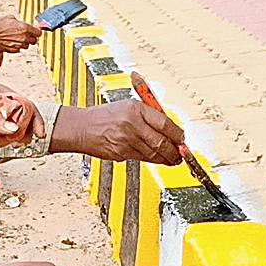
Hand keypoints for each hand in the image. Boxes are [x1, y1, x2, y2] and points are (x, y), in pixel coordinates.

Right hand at [0, 16, 41, 52]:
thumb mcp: (9, 18)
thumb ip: (19, 21)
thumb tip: (21, 23)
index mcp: (24, 28)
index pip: (38, 32)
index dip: (36, 31)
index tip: (35, 31)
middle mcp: (23, 37)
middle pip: (34, 41)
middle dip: (31, 37)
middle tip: (26, 34)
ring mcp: (19, 45)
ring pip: (27, 46)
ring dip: (24, 42)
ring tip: (16, 38)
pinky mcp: (14, 50)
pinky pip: (19, 49)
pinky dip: (17, 46)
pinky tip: (11, 42)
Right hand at [52, 100, 185, 164]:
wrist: (82, 128)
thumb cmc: (106, 115)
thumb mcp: (129, 106)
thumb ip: (150, 115)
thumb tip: (171, 130)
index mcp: (136, 109)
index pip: (164, 123)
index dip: (177, 134)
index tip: (182, 139)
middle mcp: (131, 125)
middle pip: (161, 142)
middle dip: (174, 151)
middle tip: (181, 154)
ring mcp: (125, 141)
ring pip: (152, 154)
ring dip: (165, 158)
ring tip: (172, 159)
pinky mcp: (120, 154)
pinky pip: (141, 158)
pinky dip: (150, 159)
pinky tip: (155, 158)